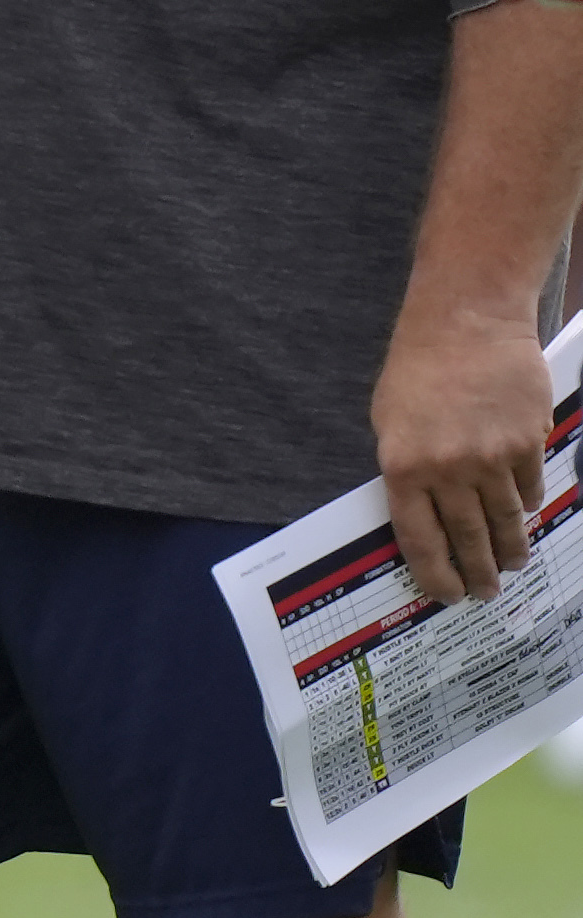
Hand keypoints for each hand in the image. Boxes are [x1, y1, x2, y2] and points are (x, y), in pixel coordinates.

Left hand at [374, 293, 555, 604]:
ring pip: (505, 519)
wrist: (467, 323)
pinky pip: (529, 487)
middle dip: (478, 571)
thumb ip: (405, 471)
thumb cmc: (417, 370)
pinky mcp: (528, 441)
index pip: (420, 539)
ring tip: (512, 566)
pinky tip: (525, 516)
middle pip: (467, 536)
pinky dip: (527, 505)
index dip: (436, 573)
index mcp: (403, 468)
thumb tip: (422, 515)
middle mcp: (449, 469)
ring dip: (510, 547)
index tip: (446, 594)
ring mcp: (492, 457)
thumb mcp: (388, 424)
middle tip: (487, 593)